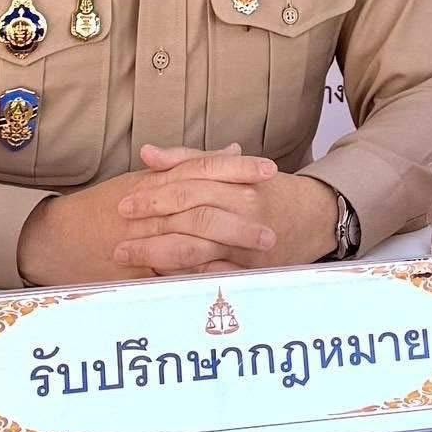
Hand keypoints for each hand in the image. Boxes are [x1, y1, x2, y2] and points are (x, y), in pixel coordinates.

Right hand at [15, 144, 278, 285]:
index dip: (236, 168)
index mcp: (155, 181)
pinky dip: (201, 274)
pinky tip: (228, 279)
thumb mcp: (146, 180)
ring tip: (262, 252)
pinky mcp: (136, 269)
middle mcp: (150, 206)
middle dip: (240, 214)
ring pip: (190, 238)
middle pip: (201, 205)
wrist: (55, 237)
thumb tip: (233, 149)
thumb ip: (190, 164)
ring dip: (228, 245)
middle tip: (272, 224)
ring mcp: (143, 237)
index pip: (200, 168)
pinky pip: (173, 271)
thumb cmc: (103, 208)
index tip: (269, 169)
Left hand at [116, 144, 339, 275]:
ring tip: (126, 256)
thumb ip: (188, 159)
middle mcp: (243, 208)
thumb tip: (146, 153)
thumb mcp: (230, 168)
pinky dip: (180, 277)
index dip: (153, 193)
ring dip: (155, 253)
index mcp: (236, 180)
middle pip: (188, 216)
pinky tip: (155, 278)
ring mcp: (247, 243)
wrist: (313, 215)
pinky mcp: (249, 270)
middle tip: (119, 234)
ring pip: (195, 248)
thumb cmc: (264, 189)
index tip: (124, 202)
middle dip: (149, 225)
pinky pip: (210, 275)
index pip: (188, 184)